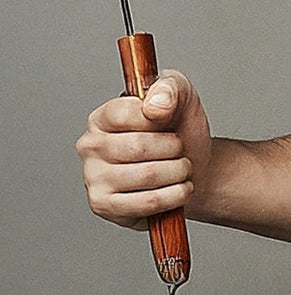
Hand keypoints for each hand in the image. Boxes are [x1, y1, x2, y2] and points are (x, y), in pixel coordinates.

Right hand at [75, 71, 211, 229]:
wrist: (196, 167)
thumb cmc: (180, 129)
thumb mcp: (181, 95)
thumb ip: (169, 88)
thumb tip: (154, 105)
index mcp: (102, 117)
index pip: (124, 114)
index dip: (158, 118)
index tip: (170, 121)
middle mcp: (90, 146)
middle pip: (138, 147)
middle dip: (173, 148)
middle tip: (180, 149)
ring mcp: (93, 178)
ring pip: (147, 175)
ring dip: (179, 172)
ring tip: (182, 168)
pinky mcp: (104, 206)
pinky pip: (147, 202)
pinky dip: (175, 195)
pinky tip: (179, 188)